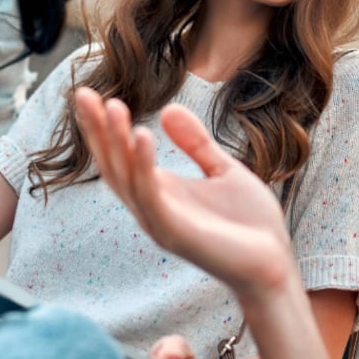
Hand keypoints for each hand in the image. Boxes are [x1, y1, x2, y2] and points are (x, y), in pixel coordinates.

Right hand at [73, 87, 295, 302]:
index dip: (103, 127)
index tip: (91, 94)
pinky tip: (142, 136)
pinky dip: (143, 166)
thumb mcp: (222, 170)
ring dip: (116, 142)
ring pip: (126, 179)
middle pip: (112, 165)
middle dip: (97, 131)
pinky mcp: (175, 233)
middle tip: (83, 93)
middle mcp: (151, 207)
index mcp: (159, 192)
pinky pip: (151, 196)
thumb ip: (195, 143)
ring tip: (113, 106)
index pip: (120, 156)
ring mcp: (160, 221)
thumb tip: (168, 108)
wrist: (275, 265)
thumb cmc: (250, 225)